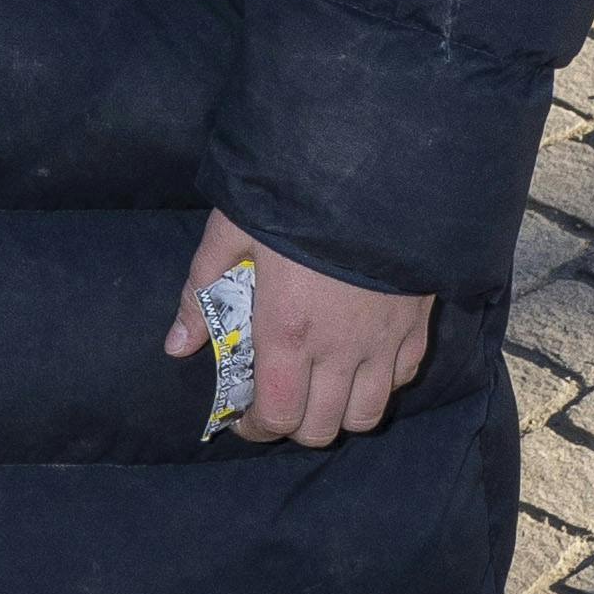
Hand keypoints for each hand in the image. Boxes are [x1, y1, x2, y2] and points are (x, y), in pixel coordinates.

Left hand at [163, 206, 433, 446]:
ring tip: (322, 388)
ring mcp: (383, 342)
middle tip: (279, 402)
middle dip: (294, 426)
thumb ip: (201, 290)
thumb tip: (177, 345)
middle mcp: (338, 349)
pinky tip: (361, 359)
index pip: (276, 415)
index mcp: (287, 329)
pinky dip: (379, 383)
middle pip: (321, 429)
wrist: (375, 164)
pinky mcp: (416, 325)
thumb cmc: (294, 194)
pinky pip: (401, 379)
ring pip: (365, 416)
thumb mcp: (232, 230)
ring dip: (339, 413)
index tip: (243, 418)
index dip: (256, 429)